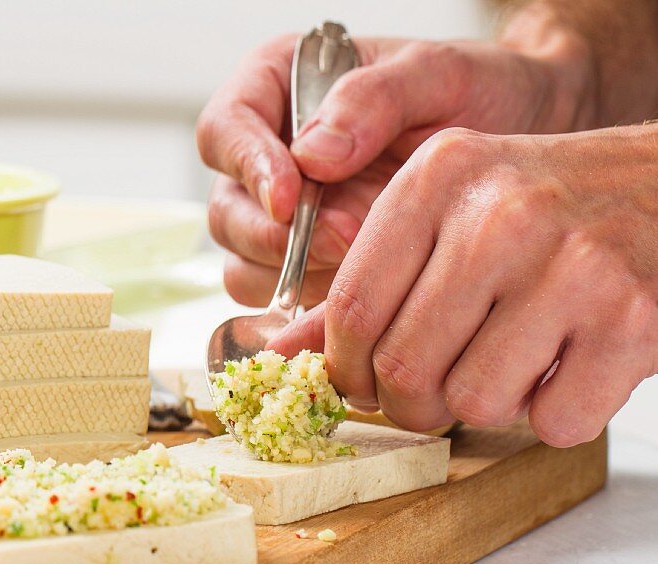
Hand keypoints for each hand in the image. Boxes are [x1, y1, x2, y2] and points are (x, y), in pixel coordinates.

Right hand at [196, 31, 593, 307]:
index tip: (291, 195)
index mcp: (276, 94)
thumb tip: (311, 157)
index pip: (224, 131)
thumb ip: (373, 99)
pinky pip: (285, 302)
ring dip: (298, 275)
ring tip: (368, 258)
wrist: (523, 139)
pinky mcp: (309, 269)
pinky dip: (318, 307)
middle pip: (228, 212)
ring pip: (245, 266)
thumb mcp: (436, 73)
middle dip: (279, 237)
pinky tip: (370, 294)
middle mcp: (266, 161)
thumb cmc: (477, 90)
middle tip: (346, 238)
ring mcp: (284, 223)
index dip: (247, 168)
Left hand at [272, 124, 657, 446]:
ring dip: (484, 406)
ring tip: (507, 364)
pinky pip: (554, 422)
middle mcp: (501, 216)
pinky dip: (553, 415)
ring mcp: (573, 265)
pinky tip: (565, 367)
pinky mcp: (633, 318)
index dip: (345, 369)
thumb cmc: (541, 207)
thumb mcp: (445, 213)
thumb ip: (364, 282)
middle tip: (431, 393)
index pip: (352, 308)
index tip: (359, 383)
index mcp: (437, 179)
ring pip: (475, 403)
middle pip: (405, 368)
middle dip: (410, 404)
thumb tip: (281, 353)